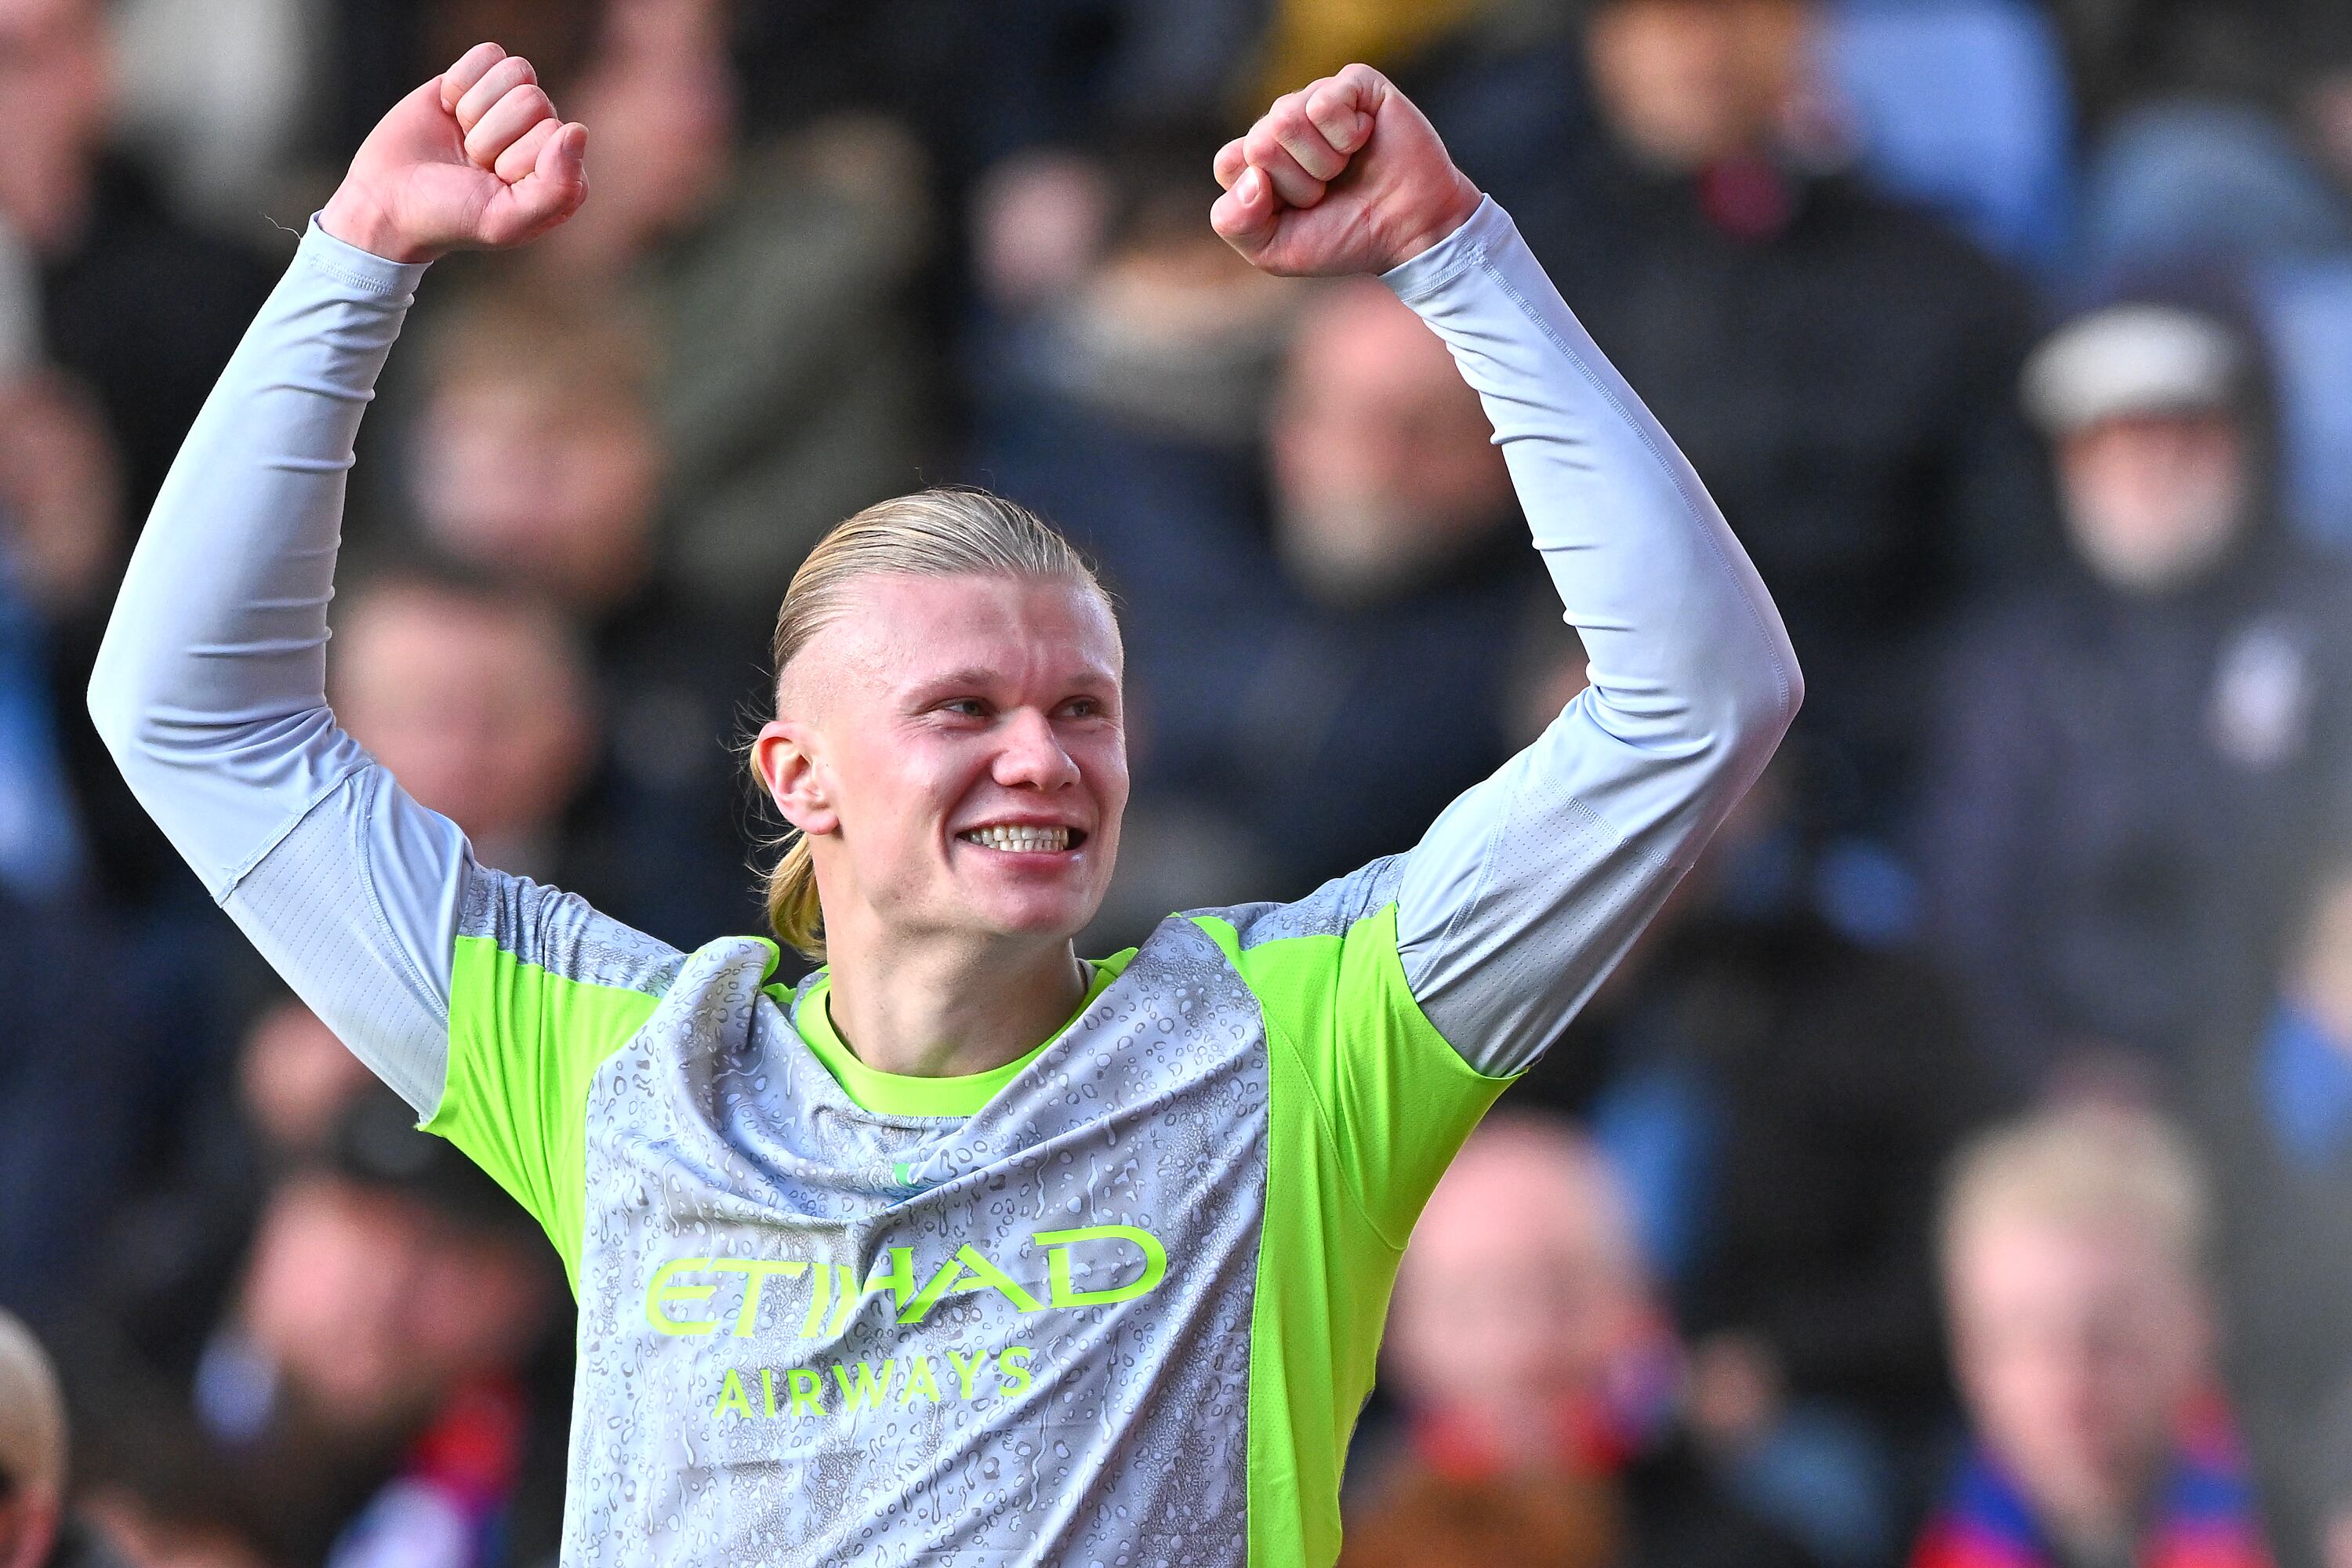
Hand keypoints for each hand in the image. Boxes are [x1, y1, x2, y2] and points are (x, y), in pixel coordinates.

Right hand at [319, 43, 587, 263]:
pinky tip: (451, 111)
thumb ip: (556, 188)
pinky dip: (460, 83)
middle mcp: (545, 137)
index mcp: (563, 175)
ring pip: (515, 71)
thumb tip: (577, 131)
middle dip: (491, 135)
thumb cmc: (452, 216)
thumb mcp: (505, 220)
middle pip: (532, 99)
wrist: (390, 199)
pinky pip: (488, 54)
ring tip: (464, 138)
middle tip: (474, 163)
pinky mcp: (480, 81)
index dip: (514, 158)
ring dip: (476, 108)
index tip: (492, 183)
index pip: (555, 133)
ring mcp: (513, 106)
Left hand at [1211, 64, 1480, 276]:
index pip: (1228, 162)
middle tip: (1329, 191)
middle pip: (1258, 143)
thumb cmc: (1344, 238)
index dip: (1261, 197)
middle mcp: (1284, 125)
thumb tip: (1249, 175)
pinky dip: (1345, 136)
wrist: (1410, 232)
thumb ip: (1233, 223)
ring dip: (1322, 162)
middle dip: (1297, 183)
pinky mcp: (1353, 85)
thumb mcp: (1274, 251)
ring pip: (1285, 119)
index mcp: (1258, 160)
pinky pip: (1324, 102)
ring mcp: (1318, 101)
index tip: (1297, 211)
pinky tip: (1364, 142)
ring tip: (1346, 169)